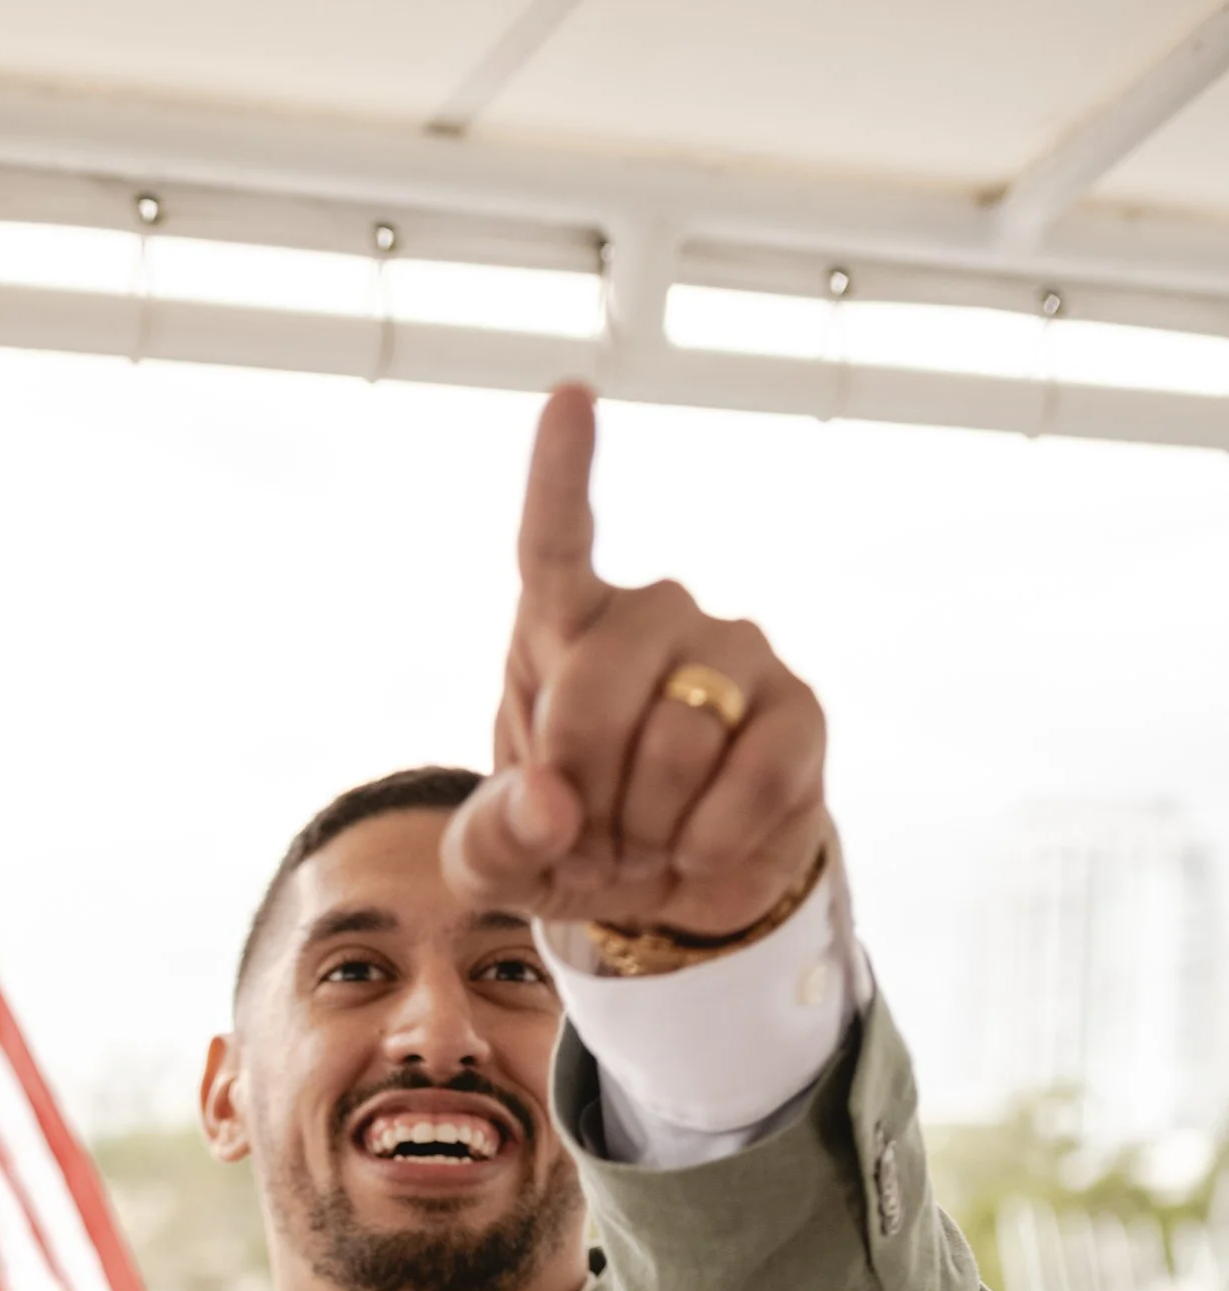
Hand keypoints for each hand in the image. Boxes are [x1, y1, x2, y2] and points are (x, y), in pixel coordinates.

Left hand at [443, 384, 828, 944]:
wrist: (674, 893)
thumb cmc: (572, 847)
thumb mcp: (497, 864)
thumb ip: (492, 839)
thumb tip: (550, 800)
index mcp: (564, 626)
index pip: (556, 540)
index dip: (560, 475)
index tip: (569, 397)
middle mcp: (655, 616)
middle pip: (594, 691)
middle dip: (578, 791)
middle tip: (590, 832)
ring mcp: (734, 653)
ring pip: (673, 741)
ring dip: (643, 826)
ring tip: (644, 839)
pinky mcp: (799, 711)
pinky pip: (747, 780)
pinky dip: (707, 842)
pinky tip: (699, 846)